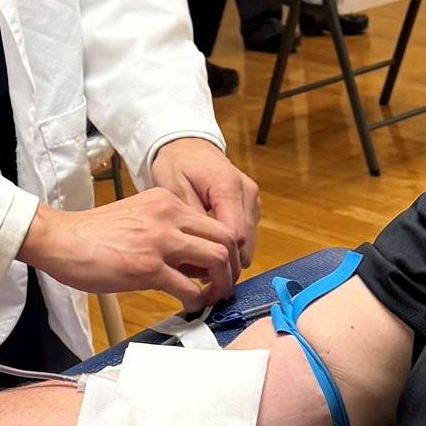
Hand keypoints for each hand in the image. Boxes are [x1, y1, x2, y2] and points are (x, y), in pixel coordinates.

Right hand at [21, 187, 240, 310]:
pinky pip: (188, 287)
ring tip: (211, 298)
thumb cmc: (93, 235)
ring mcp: (160, 240)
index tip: (220, 268)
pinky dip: (196, 300)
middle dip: (232, 267)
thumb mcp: (139, 219)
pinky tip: (189, 306)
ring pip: (217, 259)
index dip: (226, 249)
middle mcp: (169, 215)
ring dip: (221, 284)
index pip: (215, 222)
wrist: (60, 239)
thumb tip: (193, 263)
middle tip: (224, 286)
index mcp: (167, 202)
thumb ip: (168, 233)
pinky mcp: (148, 267)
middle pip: (226, 239)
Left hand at [151, 137, 258, 273]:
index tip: (205, 279)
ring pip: (249, 241)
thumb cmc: (176, 163)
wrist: (187, 143)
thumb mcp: (172, 189)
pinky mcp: (251, 203)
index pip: (235, 235)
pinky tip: (211, 249)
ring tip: (204, 267)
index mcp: (228, 187)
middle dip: (226, 264)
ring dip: (230, 256)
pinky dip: (232, 245)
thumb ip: (190, 220)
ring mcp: (252, 198)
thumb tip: (200, 252)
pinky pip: (247, 232)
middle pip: (245, 242)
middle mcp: (247, 192)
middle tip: (204, 282)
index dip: (222, 261)